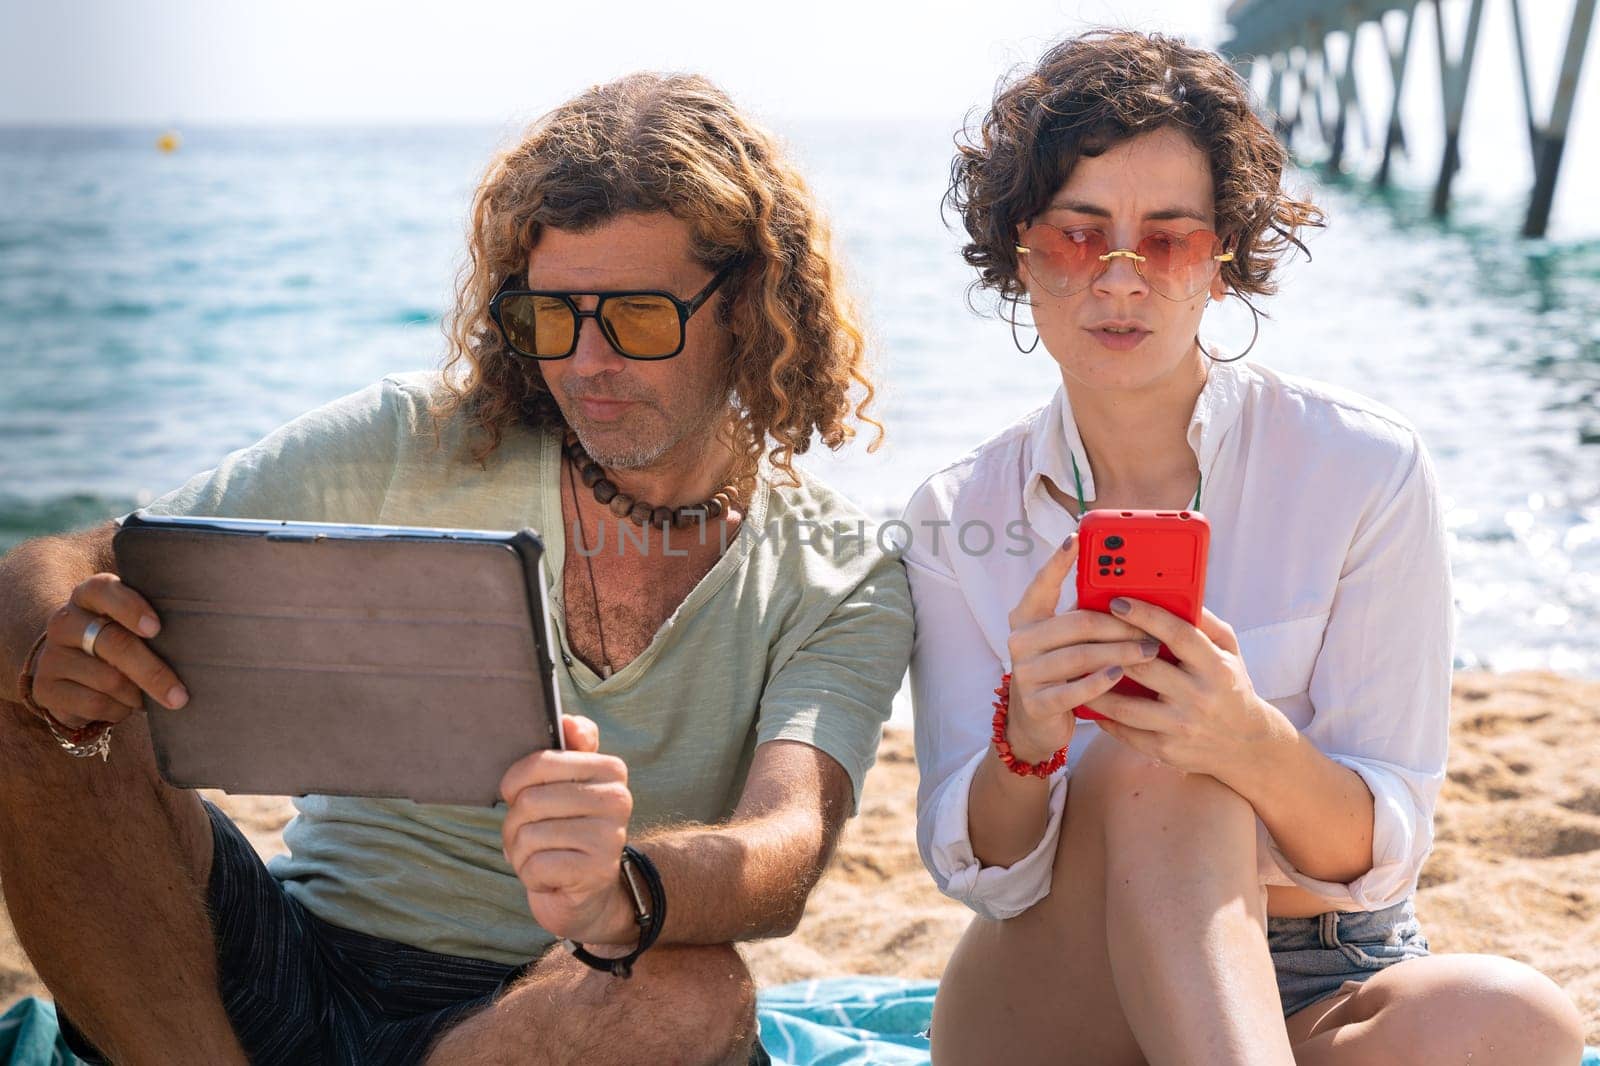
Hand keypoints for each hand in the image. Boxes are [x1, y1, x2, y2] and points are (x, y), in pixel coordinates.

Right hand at [30, 574, 188, 728]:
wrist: (78, 673)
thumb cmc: (126, 641)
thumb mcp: (139, 625)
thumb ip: (158, 620)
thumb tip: (201, 635)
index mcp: (90, 596)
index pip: (105, 590)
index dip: (131, 608)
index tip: (157, 629)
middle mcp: (66, 621)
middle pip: (114, 644)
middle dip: (153, 672)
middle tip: (180, 696)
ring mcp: (52, 655)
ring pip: (108, 680)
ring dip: (137, 695)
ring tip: (147, 696)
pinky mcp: (45, 688)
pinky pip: (94, 704)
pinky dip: (119, 710)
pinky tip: (125, 705)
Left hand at [499, 715, 637, 945]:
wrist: (588, 895)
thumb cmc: (567, 830)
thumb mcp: (567, 786)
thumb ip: (569, 748)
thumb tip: (567, 721)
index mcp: (610, 768)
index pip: (540, 761)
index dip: (514, 782)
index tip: (519, 795)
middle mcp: (617, 798)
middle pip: (529, 801)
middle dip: (514, 825)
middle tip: (527, 836)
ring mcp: (610, 836)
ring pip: (528, 835)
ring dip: (520, 854)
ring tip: (541, 857)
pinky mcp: (596, 871)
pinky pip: (536, 866)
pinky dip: (531, 876)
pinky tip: (550, 878)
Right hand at [1003, 534, 1160, 762]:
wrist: (1036, 723)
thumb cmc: (1063, 671)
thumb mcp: (1069, 640)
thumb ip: (1085, 616)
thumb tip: (1130, 592)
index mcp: (1027, 618)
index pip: (1041, 584)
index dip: (1058, 561)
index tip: (1076, 537)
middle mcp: (1020, 641)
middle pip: (1076, 624)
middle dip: (1119, 624)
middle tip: (1152, 627)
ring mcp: (1025, 673)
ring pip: (1080, 656)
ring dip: (1119, 652)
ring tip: (1149, 651)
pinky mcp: (1036, 703)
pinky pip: (1073, 690)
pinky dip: (1099, 681)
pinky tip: (1121, 674)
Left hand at [1079, 601, 1281, 777]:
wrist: (1247, 745)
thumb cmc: (1230, 685)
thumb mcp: (1229, 651)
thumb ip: (1204, 623)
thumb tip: (1174, 593)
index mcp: (1216, 666)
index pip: (1178, 635)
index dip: (1146, 616)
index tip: (1117, 601)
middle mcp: (1199, 697)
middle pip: (1145, 667)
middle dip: (1111, 648)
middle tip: (1084, 632)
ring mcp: (1181, 726)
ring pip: (1126, 705)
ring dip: (1096, 686)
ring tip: (1077, 667)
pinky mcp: (1166, 750)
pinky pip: (1125, 731)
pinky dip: (1103, 716)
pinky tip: (1088, 698)